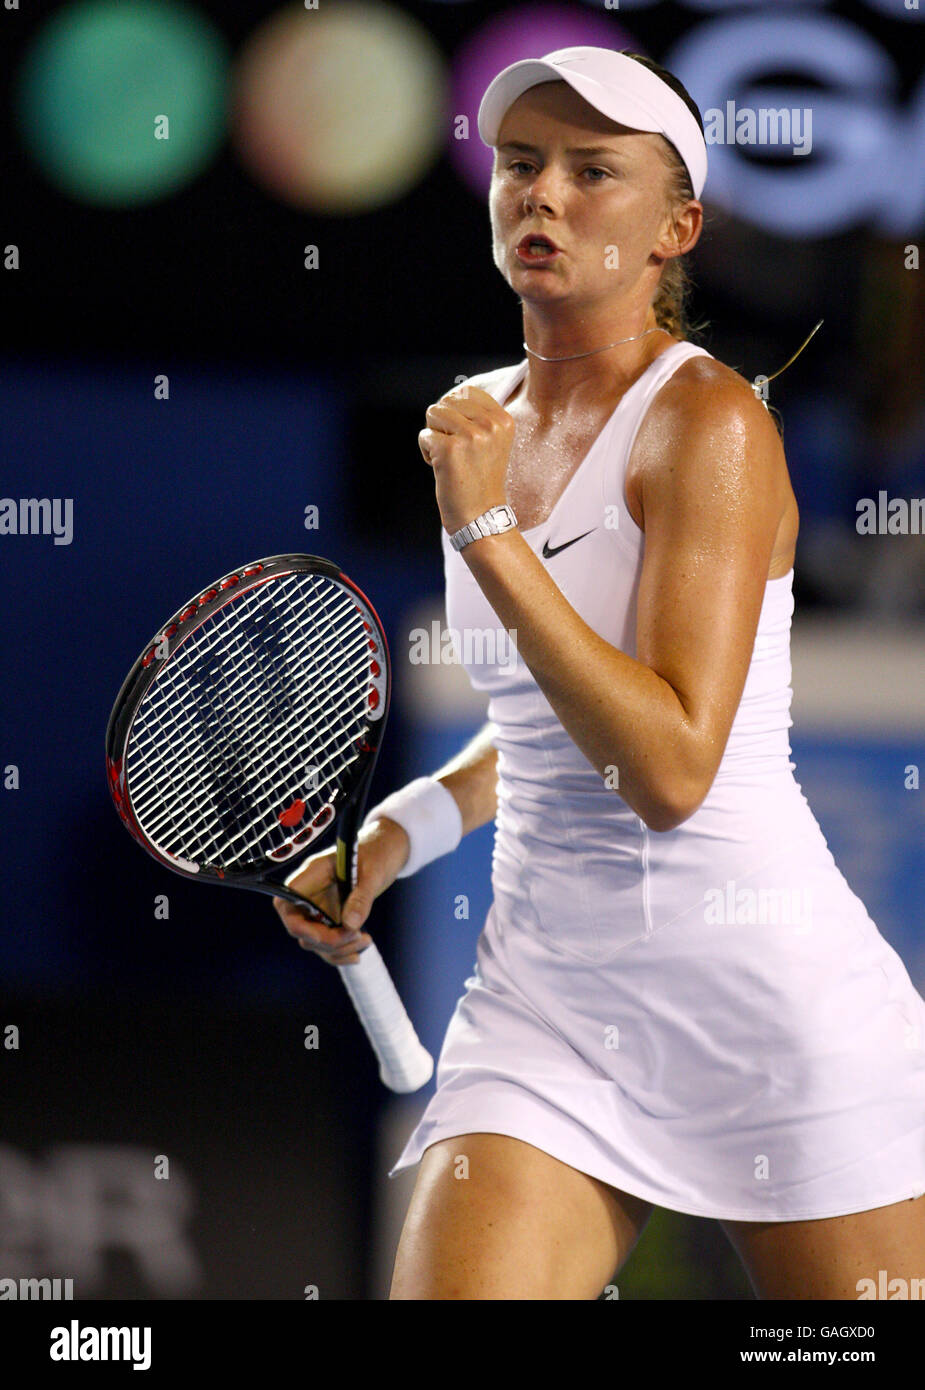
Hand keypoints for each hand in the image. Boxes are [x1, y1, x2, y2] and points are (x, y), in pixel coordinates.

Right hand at [272, 817, 409, 965]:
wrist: (384, 853)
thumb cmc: (375, 856)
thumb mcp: (372, 874)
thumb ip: (360, 898)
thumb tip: (351, 925)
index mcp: (310, 875)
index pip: (286, 906)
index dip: (301, 927)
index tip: (331, 936)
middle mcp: (308, 894)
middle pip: (302, 930)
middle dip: (330, 941)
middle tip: (360, 936)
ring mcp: (317, 909)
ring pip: (314, 943)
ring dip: (339, 950)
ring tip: (366, 941)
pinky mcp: (329, 921)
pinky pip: (326, 945)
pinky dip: (341, 953)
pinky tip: (359, 953)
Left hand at [418, 383, 514, 535]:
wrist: (481, 517)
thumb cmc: (481, 480)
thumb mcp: (491, 442)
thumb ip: (477, 416)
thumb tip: (453, 393)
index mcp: (503, 420)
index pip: (467, 391)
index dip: (455, 411)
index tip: (463, 437)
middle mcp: (490, 425)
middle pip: (447, 400)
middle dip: (442, 424)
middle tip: (456, 451)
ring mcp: (471, 436)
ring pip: (433, 412)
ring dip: (434, 436)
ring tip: (449, 458)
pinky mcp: (449, 449)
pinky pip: (424, 436)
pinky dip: (426, 453)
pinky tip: (442, 469)